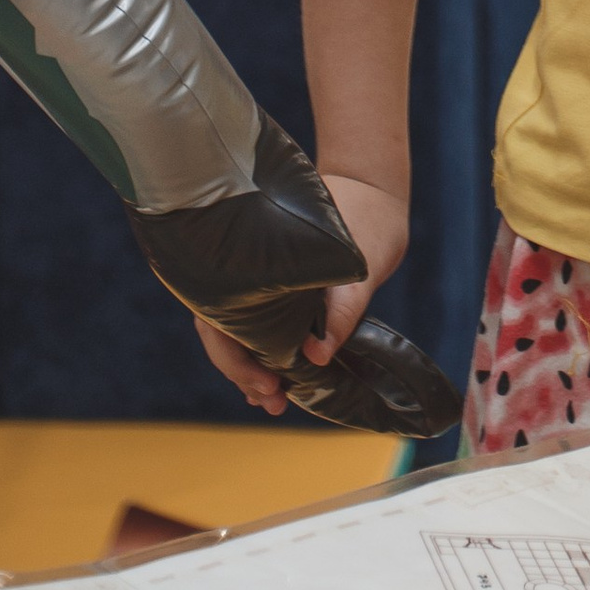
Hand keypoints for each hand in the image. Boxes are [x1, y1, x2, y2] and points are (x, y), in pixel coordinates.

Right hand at [190, 170, 407, 417]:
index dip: (233, 359)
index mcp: (250, 258)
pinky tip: (275, 382)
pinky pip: (257, 322)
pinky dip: (262, 353)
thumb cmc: (365, 219)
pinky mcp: (277, 285)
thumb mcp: (359, 262)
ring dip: (249, 368)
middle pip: (221, 330)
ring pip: (236, 329)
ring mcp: (258, 276)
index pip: (217, 319)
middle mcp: (245, 268)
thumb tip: (318, 355)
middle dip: (241, 372)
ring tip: (274, 402)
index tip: (263, 383)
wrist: (372, 187)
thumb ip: (342, 309)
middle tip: (272, 401)